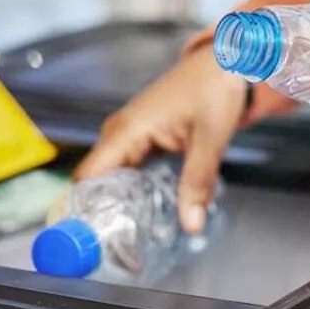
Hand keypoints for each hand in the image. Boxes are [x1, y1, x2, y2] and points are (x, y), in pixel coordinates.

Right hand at [76, 47, 246, 232]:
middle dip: (102, 211)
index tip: (89, 238)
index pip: (87, 176)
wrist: (227, 62)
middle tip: (114, 247)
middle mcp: (120, 130)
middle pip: (96, 180)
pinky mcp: (140, 135)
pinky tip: (143, 208)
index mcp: (128, 130)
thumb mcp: (210, 139)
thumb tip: (190, 224)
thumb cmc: (216, 88)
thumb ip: (197, 182)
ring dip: (116, 201)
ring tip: (127, 234)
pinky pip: (125, 167)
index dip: (82, 207)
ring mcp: (128, 132)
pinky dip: (130, 187)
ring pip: (110, 174)